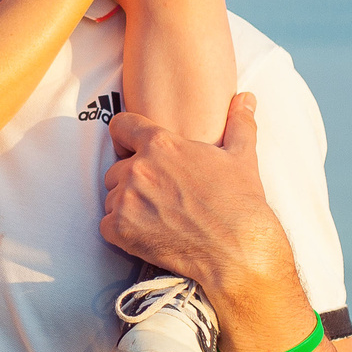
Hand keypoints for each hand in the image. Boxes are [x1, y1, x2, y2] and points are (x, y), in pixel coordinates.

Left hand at [101, 96, 297, 312]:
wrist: (237, 252)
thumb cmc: (240, 203)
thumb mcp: (242, 157)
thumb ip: (239, 123)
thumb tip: (246, 99)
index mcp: (161, 144)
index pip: (121, 126)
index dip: (127, 136)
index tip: (134, 148)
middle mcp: (138, 168)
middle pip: (116, 167)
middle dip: (132, 179)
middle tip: (159, 195)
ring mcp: (126, 199)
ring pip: (111, 196)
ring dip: (126, 205)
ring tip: (157, 216)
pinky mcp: (120, 229)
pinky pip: (106, 224)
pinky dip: (121, 230)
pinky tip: (146, 233)